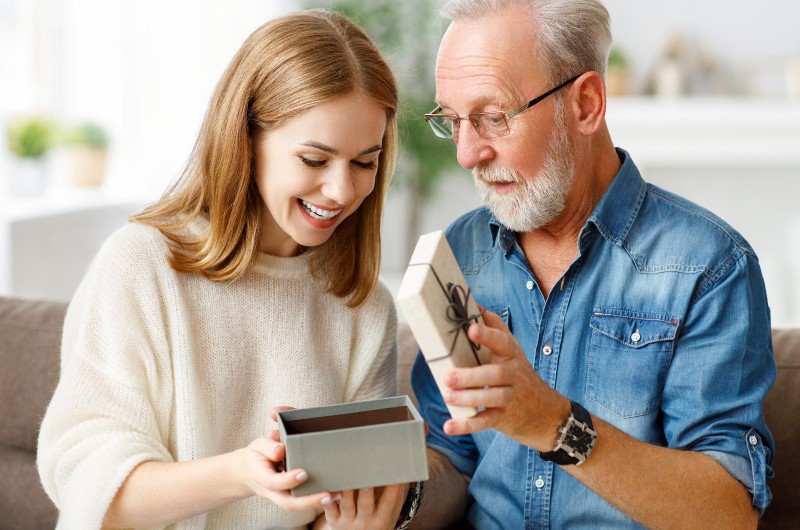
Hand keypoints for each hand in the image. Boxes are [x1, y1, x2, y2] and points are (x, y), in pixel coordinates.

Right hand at [236, 406, 329, 510]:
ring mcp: (282, 496)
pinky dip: (318, 498)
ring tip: (337, 495)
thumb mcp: (257, 446)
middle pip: (289, 503)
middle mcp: (273, 491)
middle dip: (309, 501)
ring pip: (298, 505)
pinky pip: (303, 500)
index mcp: (262, 477)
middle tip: (328, 496)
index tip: (303, 473)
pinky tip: (335, 493)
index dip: (288, 480)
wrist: (249, 471)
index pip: (274, 482)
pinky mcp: (291, 495)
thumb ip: (268, 446)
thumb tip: (281, 450)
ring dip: (317, 502)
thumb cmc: (257, 456)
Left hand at [320, 484, 405, 529]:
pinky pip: (330, 512)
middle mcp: (365, 520)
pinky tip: (326, 494)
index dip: (392, 490)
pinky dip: (328, 503)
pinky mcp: (334, 520)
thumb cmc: (377, 520)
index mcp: (381, 517)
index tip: (395, 478)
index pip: (388, 502)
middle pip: (365, 505)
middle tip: (367, 482)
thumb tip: (402, 468)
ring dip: (346, 494)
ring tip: (347, 482)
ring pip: (347, 506)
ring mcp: (348, 521)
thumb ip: (394, 495)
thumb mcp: (389, 513)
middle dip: (366, 493)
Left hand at [441, 309, 570, 450]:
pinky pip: (486, 421)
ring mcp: (511, 397)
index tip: (471, 329)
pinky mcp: (505, 418)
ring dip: (468, 398)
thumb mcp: (513, 351)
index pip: (502, 341)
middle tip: (449, 377)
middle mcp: (513, 375)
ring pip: (492, 397)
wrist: (548, 415)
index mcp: (512, 355)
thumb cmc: (521, 378)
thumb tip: (476, 304)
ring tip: (448, 396)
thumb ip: (496, 329)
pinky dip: (467, 425)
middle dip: (471, 375)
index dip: (488, 335)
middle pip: (495, 373)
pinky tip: (450, 426)